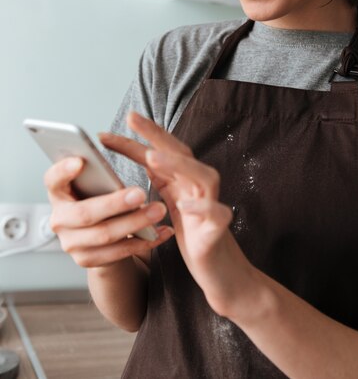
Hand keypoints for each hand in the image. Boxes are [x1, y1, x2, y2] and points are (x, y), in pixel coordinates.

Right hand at [44, 156, 172, 268]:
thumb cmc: (98, 198)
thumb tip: (121, 153)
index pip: (53, 179)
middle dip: (116, 203)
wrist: (97, 236)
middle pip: (85, 213)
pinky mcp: (87, 259)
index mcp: (58, 193)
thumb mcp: (95, 183)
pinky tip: (160, 232)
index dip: (64, 171)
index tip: (81, 161)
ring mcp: (71, 243)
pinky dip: (144, 241)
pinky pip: (118, 252)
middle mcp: (59, 219)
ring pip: (105, 235)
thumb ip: (99, 173)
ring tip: (158, 210)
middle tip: (141, 193)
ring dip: (136, 223)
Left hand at [99, 112, 256, 315]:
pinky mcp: (219, 228)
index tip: (104, 134)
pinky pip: (216, 213)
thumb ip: (159, 178)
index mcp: (183, 180)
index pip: (159, 152)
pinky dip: (203, 207)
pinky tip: (186, 205)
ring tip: (151, 158)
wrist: (220, 271)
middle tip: (132, 119)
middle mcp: (199, 185)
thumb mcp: (170, 203)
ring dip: (177, 165)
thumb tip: (137, 155)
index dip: (135, 140)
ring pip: (202, 176)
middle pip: (181, 153)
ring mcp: (211, 204)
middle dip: (156, 135)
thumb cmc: (194, 234)